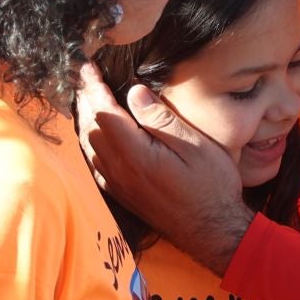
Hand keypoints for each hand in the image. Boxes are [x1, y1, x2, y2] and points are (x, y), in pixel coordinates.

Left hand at [76, 63, 251, 273]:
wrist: (212, 232)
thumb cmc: (212, 186)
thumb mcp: (195, 146)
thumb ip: (161, 119)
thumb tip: (134, 92)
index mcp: (136, 154)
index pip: (103, 113)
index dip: (94, 88)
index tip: (89, 67)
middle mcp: (120, 170)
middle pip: (91, 128)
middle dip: (86, 99)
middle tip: (87, 78)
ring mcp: (119, 185)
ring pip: (89, 146)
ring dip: (86, 120)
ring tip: (90, 100)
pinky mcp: (122, 195)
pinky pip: (95, 164)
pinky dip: (91, 142)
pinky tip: (98, 136)